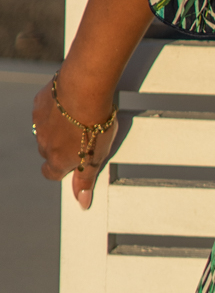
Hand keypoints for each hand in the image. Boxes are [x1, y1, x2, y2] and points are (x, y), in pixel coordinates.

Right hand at [32, 73, 118, 210]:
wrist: (84, 90)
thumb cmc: (94, 122)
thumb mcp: (97, 155)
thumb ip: (86, 179)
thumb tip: (82, 202)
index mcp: (58, 160)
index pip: (51, 173)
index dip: (61, 168)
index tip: (71, 160)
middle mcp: (44, 145)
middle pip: (48, 151)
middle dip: (60, 145)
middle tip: (79, 133)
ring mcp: (39, 124)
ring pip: (44, 130)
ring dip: (56, 126)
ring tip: (75, 116)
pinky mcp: (39, 104)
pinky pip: (44, 110)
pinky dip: (53, 107)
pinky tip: (67, 100)